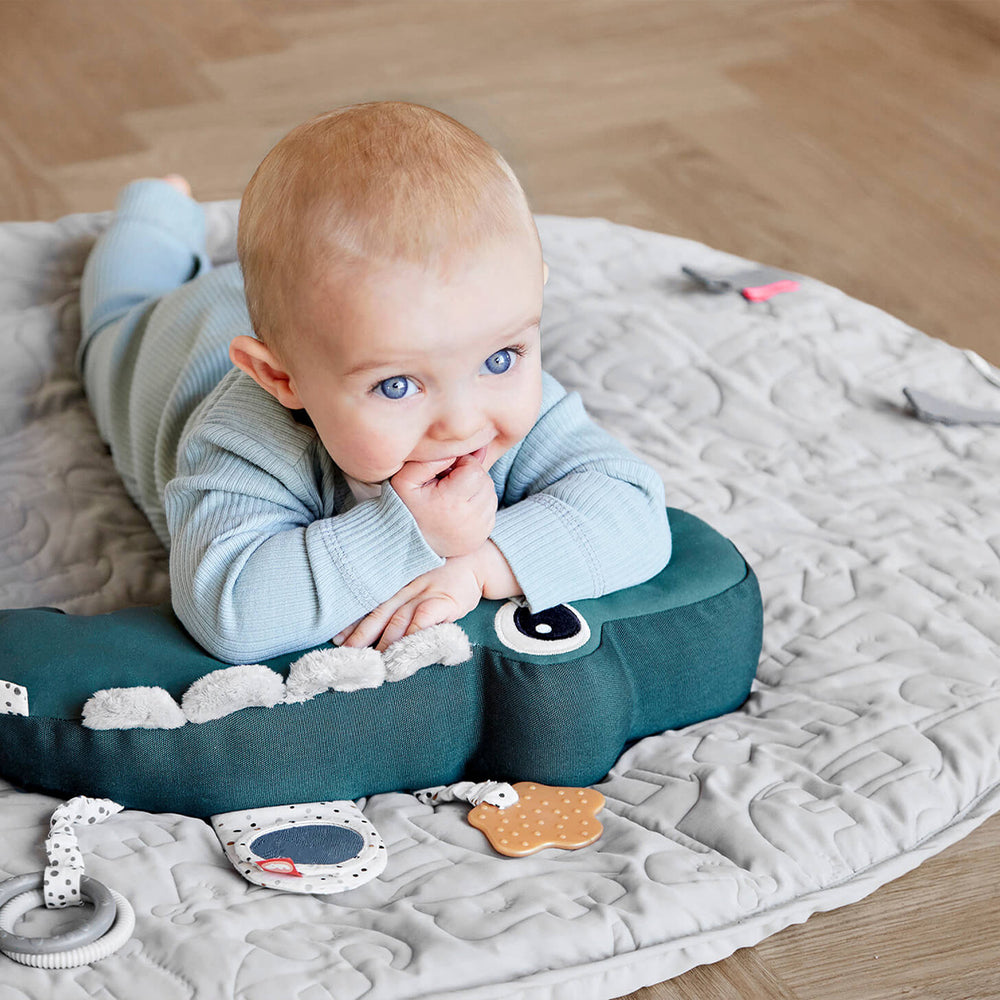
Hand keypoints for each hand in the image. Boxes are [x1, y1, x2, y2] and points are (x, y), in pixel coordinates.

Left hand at [335, 553, 485, 651]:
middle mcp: (404, 589)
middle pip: (377, 616)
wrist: (476, 560)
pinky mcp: (444, 601)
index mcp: (395, 585)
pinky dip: (411, 634)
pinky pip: (423, 619)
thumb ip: (397, 595)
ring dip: (383, 643)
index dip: (352, 623)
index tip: (336, 640)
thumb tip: (369, 622)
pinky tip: (402, 649)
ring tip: (372, 663)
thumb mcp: (415, 577)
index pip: (370, 606)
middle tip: (347, 658)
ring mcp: (423, 594)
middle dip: (360, 638)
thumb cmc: (443, 572)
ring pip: (397, 621)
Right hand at [390, 453, 496, 557]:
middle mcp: (469, 518)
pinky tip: (460, 507)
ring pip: (490, 494)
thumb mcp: (404, 480)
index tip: (447, 471)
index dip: (463, 463)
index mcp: (451, 502)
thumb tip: (455, 452)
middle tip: (450, 482)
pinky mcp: (482, 535)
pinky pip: (490, 509)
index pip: (475, 469)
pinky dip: (479, 504)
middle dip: (470, 475)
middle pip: (485, 480)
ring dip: (476, 488)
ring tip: (454, 494)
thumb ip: (428, 462)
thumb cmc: (405, 507)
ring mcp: (478, 529)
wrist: (406, 543)